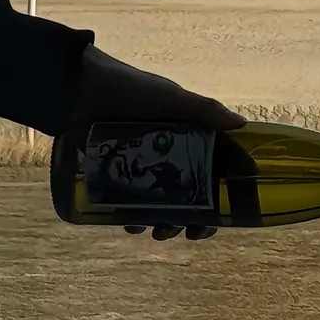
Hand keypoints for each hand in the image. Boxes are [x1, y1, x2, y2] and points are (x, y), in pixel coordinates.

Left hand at [67, 47, 243, 240]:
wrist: (79, 86)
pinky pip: (126, 201)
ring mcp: (140, 165)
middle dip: (191, 218)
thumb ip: (204, 111)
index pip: (212, 173)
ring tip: (159, 233)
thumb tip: (240, 124)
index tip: (222, 217)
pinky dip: (130, 216)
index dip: (220, 196)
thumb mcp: (171, 98)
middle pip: (188, 195)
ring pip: (158, 203)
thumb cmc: (131, 89)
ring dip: (162, 222)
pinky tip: (130, 223)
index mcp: (188, 138)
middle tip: (188, 233)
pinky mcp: (114, 172)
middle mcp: (168, 154)